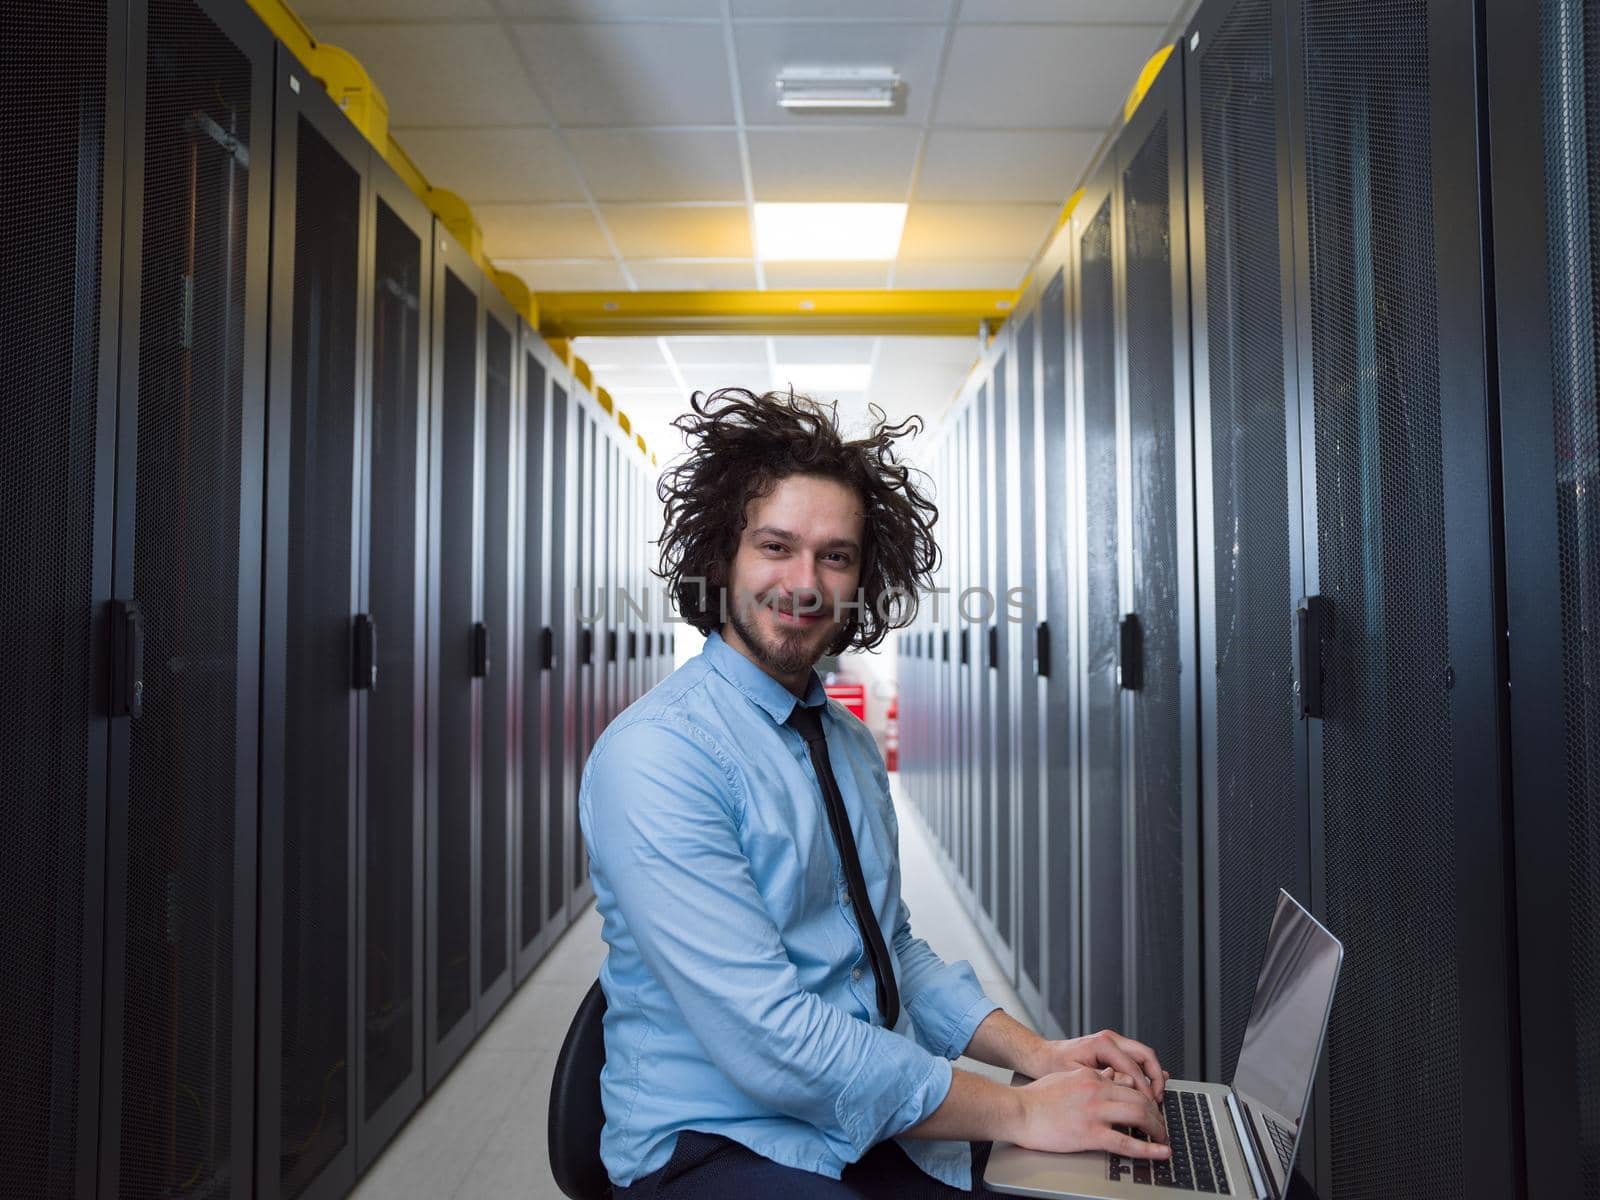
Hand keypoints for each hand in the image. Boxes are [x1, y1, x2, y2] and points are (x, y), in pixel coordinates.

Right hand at [1013, 1067, 1169, 1158]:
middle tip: (1162, 1125)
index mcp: (1091, 1076)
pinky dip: (1148, 1149)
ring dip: (1158, 1128)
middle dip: (1157, 1113)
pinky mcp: (1089, 1133)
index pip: (1130, 1082)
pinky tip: (1160, 1152)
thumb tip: (1112, 1076)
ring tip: (1164, 1138)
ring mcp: (1094, 1111)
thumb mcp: (1067, 1078)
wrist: (1018, 1111)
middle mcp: (1097, 1090)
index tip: (1153, 1108)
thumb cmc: (1037, 1097)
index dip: (1146, 1097)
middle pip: (1141, 1098)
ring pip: (1139, 1115)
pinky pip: (1126, 1142)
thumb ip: (1092, 1077)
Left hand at [1027, 1028, 1168, 1103]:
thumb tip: (1130, 1085)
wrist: (1042, 1057)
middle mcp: (1110, 1039)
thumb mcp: (1076, 1077)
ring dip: (1152, 1075)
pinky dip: (1145, 1072)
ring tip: (1156, 1097)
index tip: (1150, 1106)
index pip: (1133, 1066)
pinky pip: (1136, 1059)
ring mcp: (1113, 1042)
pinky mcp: (1113, 1049)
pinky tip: (1150, 1087)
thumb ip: (1103, 1080)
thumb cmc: (1054, 1066)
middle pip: (1146, 1055)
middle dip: (1156, 1078)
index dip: (1144, 1088)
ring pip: (1144, 1055)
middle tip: (1158, 1100)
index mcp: (1102, 1044)